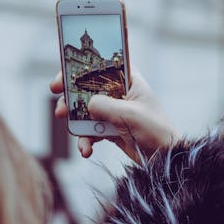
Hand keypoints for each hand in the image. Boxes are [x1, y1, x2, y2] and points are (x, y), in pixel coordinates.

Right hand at [49, 68, 179, 161]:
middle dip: (70, 100)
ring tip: (76, 136)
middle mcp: (118, 92)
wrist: (164, 158)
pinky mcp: (110, 129)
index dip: (77, 69)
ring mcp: (112, 111)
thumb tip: (87, 105)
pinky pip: (90, 131)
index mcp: (127, 79)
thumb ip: (105, 106)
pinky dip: (86, 140)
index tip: (61, 79)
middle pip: (85, 89)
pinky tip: (86, 150)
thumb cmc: (155, 130)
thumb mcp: (129, 114)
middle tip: (59, 110)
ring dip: (76, 124)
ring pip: (84, 112)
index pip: (99, 66)